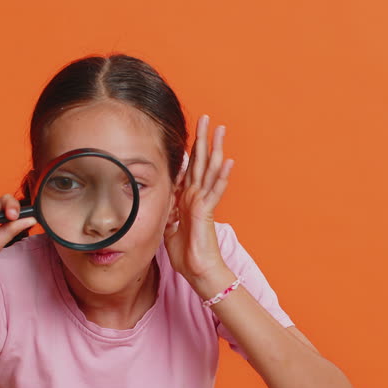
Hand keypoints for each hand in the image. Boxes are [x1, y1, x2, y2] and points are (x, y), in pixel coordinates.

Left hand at [165, 113, 234, 284]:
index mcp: (187, 198)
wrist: (198, 269)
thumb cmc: (185, 252)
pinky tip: (228, 161)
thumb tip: (159, 201)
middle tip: (206, 118)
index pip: (190, 168)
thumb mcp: (168, 226)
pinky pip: (216, 190)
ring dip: (216, 148)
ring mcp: (204, 202)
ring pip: (211, 169)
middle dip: (203, 139)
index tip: (192, 132)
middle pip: (202, 161)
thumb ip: (166, 211)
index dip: (191, 149)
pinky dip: (222, 176)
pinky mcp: (207, 211)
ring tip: (221, 130)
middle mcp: (197, 196)